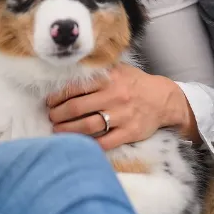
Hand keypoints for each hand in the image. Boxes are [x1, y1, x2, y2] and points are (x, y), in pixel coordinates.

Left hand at [46, 64, 192, 150]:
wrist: (164, 100)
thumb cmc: (135, 84)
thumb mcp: (119, 70)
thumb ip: (97, 70)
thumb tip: (68, 70)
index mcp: (109, 79)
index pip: (76, 87)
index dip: (58, 96)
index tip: (49, 101)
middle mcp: (114, 96)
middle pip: (77, 108)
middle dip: (58, 114)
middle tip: (51, 117)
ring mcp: (122, 116)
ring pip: (88, 126)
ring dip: (68, 130)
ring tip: (58, 130)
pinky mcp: (129, 133)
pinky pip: (105, 142)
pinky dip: (89, 144)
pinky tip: (78, 143)